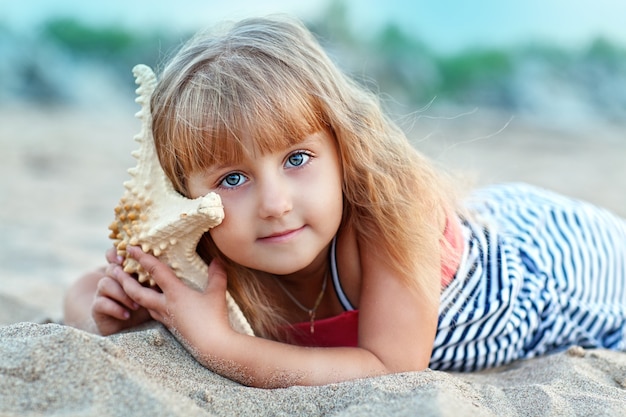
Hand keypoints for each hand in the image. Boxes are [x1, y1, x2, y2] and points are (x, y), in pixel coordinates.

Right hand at [91, 247, 151, 334]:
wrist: (127, 326)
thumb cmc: (144, 305)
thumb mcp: (153, 291)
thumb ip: (156, 279)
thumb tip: (170, 269)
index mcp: (124, 271)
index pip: (114, 254)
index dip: (117, 253)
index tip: (126, 256)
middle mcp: (111, 278)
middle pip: (111, 268)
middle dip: (122, 274)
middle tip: (134, 281)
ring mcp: (102, 292)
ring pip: (105, 283)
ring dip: (122, 294)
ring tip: (137, 305)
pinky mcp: (97, 307)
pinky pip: (101, 303)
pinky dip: (115, 308)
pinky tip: (126, 315)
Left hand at [116, 246, 232, 349]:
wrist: (212, 347)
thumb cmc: (214, 320)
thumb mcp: (216, 294)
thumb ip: (216, 275)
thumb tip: (217, 259)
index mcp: (175, 294)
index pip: (155, 272)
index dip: (142, 258)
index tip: (131, 247)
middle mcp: (165, 305)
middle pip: (136, 292)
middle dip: (123, 279)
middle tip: (113, 269)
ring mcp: (165, 317)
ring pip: (142, 303)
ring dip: (132, 293)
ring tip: (127, 284)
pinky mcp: (169, 326)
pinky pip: (152, 312)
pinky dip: (146, 304)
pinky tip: (150, 302)